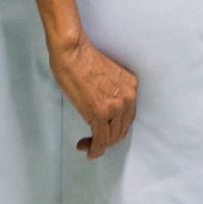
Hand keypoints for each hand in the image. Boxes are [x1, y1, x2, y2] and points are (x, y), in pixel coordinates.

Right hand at [48, 33, 137, 159]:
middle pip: (121, 129)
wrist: (72, 52)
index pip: (127, 117)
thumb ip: (112, 94)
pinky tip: (88, 151)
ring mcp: (115, 106)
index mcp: (131, 86)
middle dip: (107, 138)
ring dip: (99, 145)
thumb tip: (105, 112)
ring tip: (86, 144)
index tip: (103, 131)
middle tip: (93, 139)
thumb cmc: (82, 60)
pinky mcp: (100, 113)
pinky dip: (95, 150)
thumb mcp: (108, 77)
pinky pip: (101, 140)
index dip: (115, 128)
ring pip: (111, 138)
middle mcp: (128, 97)